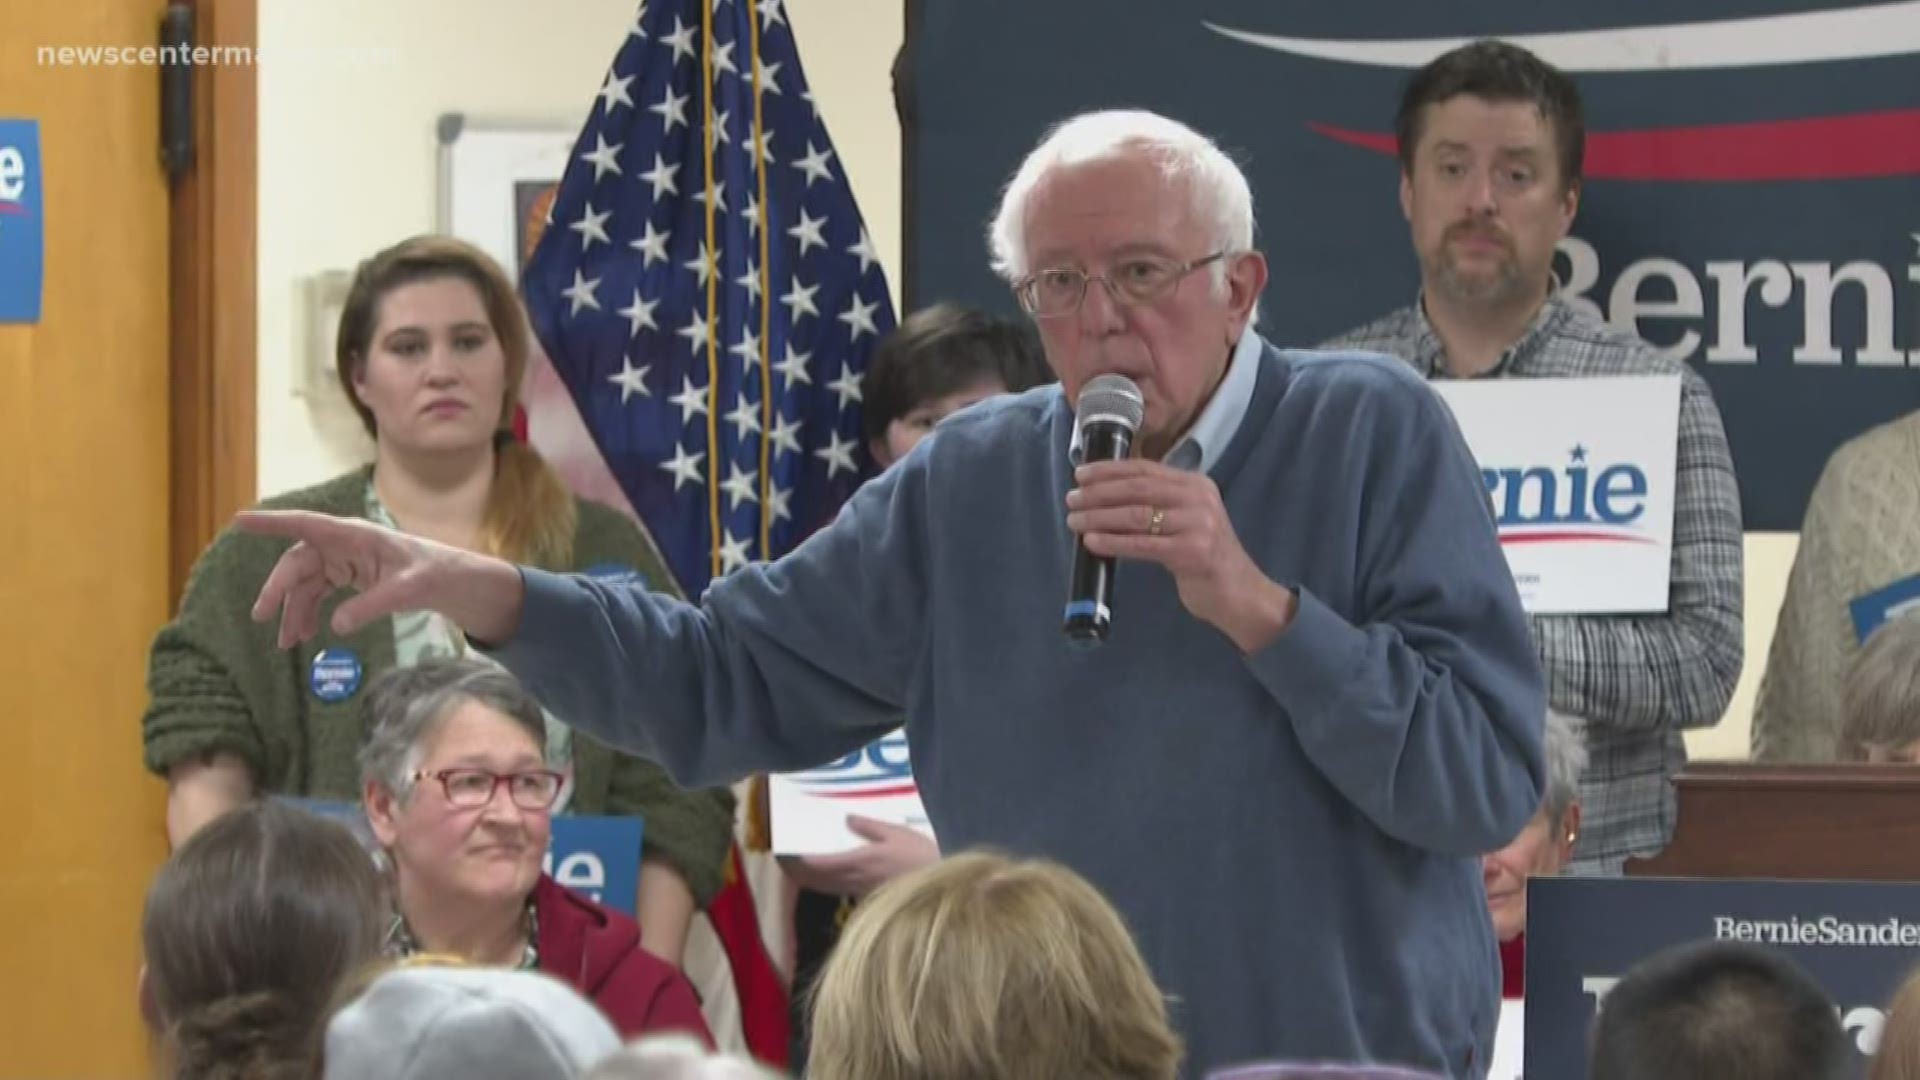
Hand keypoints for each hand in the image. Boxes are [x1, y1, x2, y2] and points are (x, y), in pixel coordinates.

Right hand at [237, 509, 523, 647]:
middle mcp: (343, 543)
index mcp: (354, 535)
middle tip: (262, 618)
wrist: (449, 580)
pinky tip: (303, 634)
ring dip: (293, 610)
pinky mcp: (346, 575)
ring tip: (286, 643)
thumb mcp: (406, 590)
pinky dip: (308, 612)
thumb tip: (335, 627)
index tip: (239, 520)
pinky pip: (317, 592)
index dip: (271, 522)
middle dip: (278, 590)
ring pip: (305, 582)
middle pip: (297, 562)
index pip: (306, 524)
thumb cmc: (431, 574)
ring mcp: (343, 559)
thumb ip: (371, 606)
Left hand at [783, 816, 938, 897]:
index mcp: (856, 862)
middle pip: (814, 880)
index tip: (782, 850)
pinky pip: (836, 890)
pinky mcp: (868, 896)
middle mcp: (852, 880)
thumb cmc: (921, 856)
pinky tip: (827, 874)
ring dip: (808, 878)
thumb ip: (869, 826)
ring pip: (823, 887)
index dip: (795, 860)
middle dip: (796, 870)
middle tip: (785, 857)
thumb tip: (846, 818)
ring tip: (798, 866)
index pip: (815, 864)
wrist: (941, 889)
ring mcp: (859, 891)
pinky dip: (824, 882)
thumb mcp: (896, 833)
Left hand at [1064, 459, 1296, 651]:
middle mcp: (1199, 498)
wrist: (1239, 593)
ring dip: (1099, 516)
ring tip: (1074, 520)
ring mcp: (1198, 525)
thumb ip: (1158, 503)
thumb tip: (1104, 496)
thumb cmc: (1203, 557)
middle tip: (1072, 499)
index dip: (1109, 470)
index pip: (1145, 469)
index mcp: (1196, 484)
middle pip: (1138, 489)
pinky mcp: (1192, 552)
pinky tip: (1092, 542)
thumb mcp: (1186, 520)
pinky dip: (1114, 542)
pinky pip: (1143, 544)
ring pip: (1136, 515)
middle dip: (1099, 492)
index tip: (1081, 475)